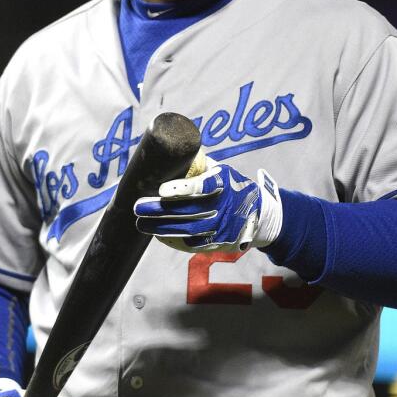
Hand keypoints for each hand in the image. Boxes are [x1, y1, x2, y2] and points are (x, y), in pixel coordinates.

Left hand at [134, 160, 283, 252]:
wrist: (257, 213)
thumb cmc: (229, 186)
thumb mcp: (220, 170)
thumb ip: (197, 165)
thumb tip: (166, 152)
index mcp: (224, 182)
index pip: (204, 185)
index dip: (183, 189)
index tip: (161, 190)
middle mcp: (225, 206)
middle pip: (189, 211)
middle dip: (160, 210)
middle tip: (138, 207)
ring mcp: (222, 227)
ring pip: (188, 230)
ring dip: (161, 227)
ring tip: (141, 223)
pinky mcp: (219, 243)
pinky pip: (192, 244)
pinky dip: (172, 239)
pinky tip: (156, 234)